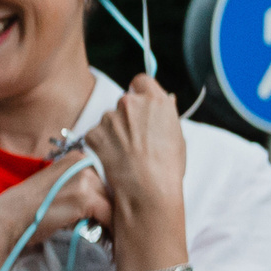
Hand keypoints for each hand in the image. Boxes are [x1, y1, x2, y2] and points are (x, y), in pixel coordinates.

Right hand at [0, 151, 111, 270]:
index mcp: (76, 158)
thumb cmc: (28, 208)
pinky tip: (107, 241)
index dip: (111, 197)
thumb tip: (106, 201)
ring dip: (114, 222)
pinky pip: (110, 216)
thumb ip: (79, 186)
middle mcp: (82, 163)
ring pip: (115, 204)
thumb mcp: (56, 186)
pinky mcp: (85, 198)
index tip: (113, 214)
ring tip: (112, 238)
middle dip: (115, 210)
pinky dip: (110, 231)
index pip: (109, 178)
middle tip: (112, 229)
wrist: (8, 219)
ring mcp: (84, 179)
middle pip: (114, 190)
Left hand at [83, 72, 187, 270]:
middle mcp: (130, 103)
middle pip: (124, 102)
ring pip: (109, 119)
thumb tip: (165, 100)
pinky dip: (101, 145)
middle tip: (134, 138)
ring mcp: (109, 117)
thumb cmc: (168, 167)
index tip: (140, 104)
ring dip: (113, 132)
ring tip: (125, 154)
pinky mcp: (93, 133)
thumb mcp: (177, 136)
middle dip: (127, 116)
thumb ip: (166, 115)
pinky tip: (112, 159)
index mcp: (155, 100)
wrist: (147, 189)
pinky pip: (96, 135)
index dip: (140, 92)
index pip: (141, 81)